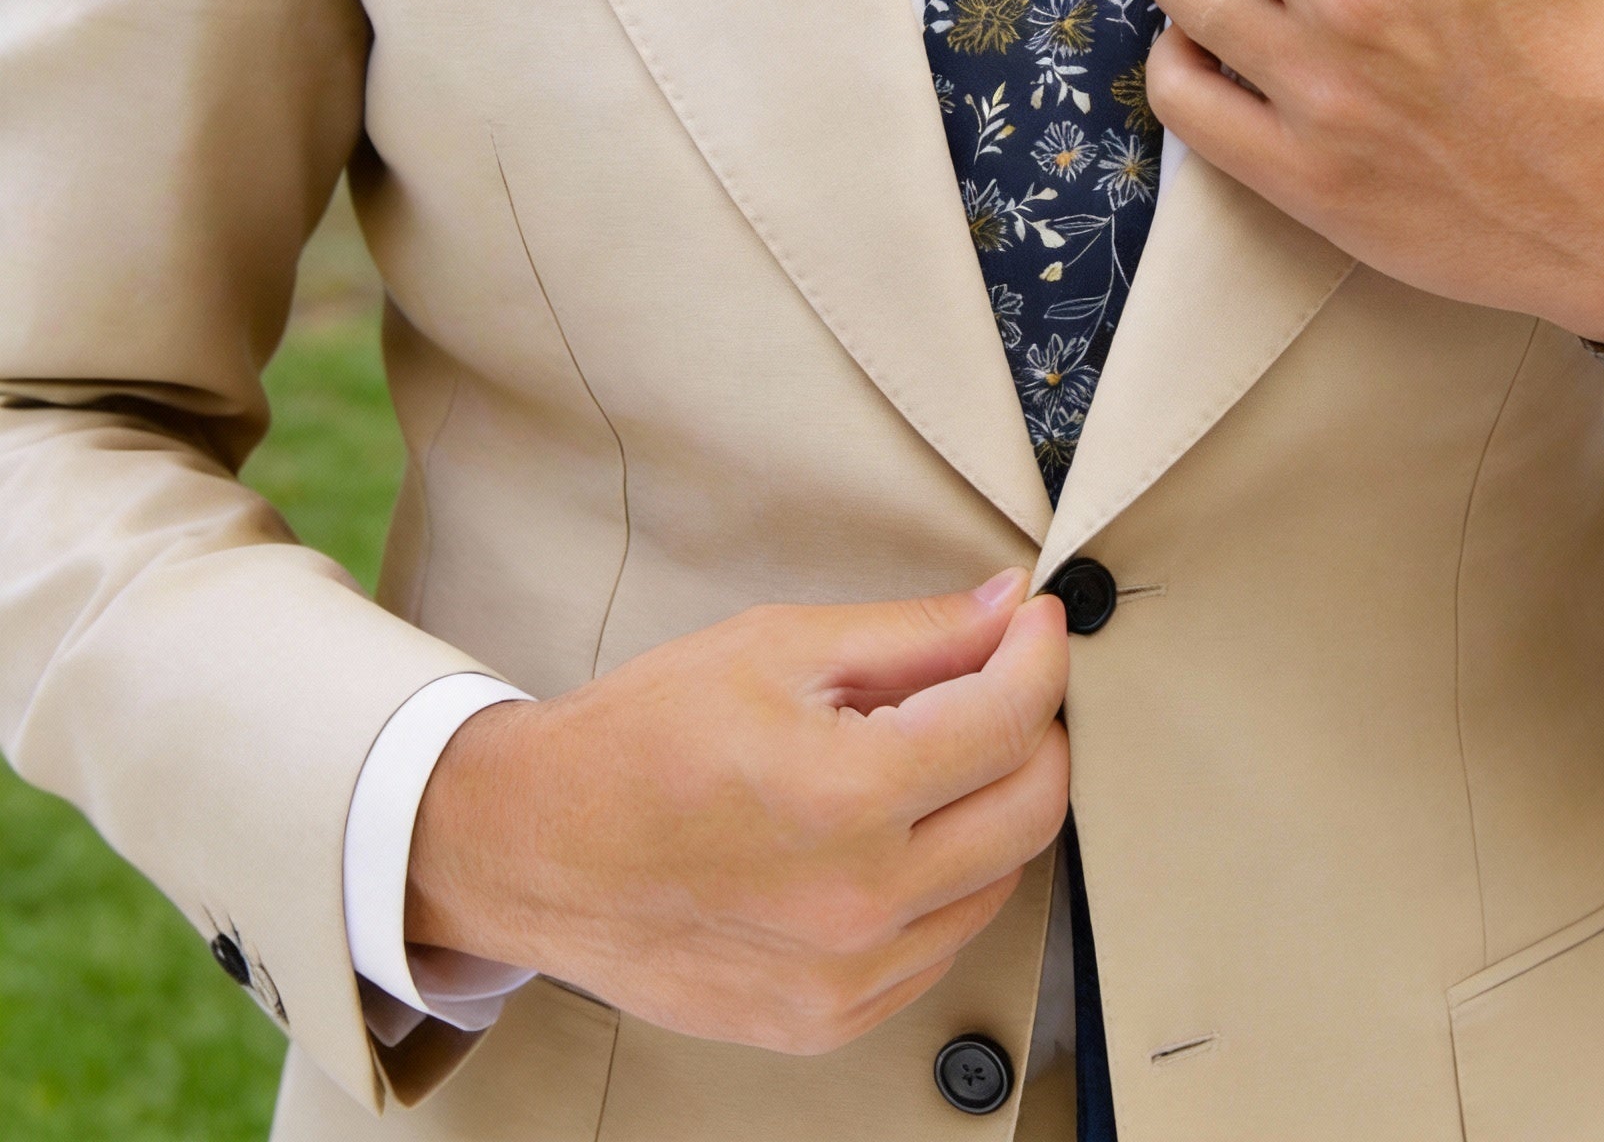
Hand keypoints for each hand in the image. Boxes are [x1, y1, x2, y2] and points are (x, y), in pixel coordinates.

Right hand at [405, 570, 1069, 1054]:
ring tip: (928, 754)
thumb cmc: (640, 741)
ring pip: (999, 880)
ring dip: (991, 804)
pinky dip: (946, 878)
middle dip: (1036, 727)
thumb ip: (913, 633)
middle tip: (1001, 680)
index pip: (1009, 721)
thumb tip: (1008, 610)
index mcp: (844, 797)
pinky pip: (942, 942)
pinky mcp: (829, 1018)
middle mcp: (858, 903)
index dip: (1040, 655)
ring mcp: (846, 977)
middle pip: (1032, 809)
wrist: (537, 849)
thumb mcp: (777, 648)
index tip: (1036, 624)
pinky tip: (894, 831)